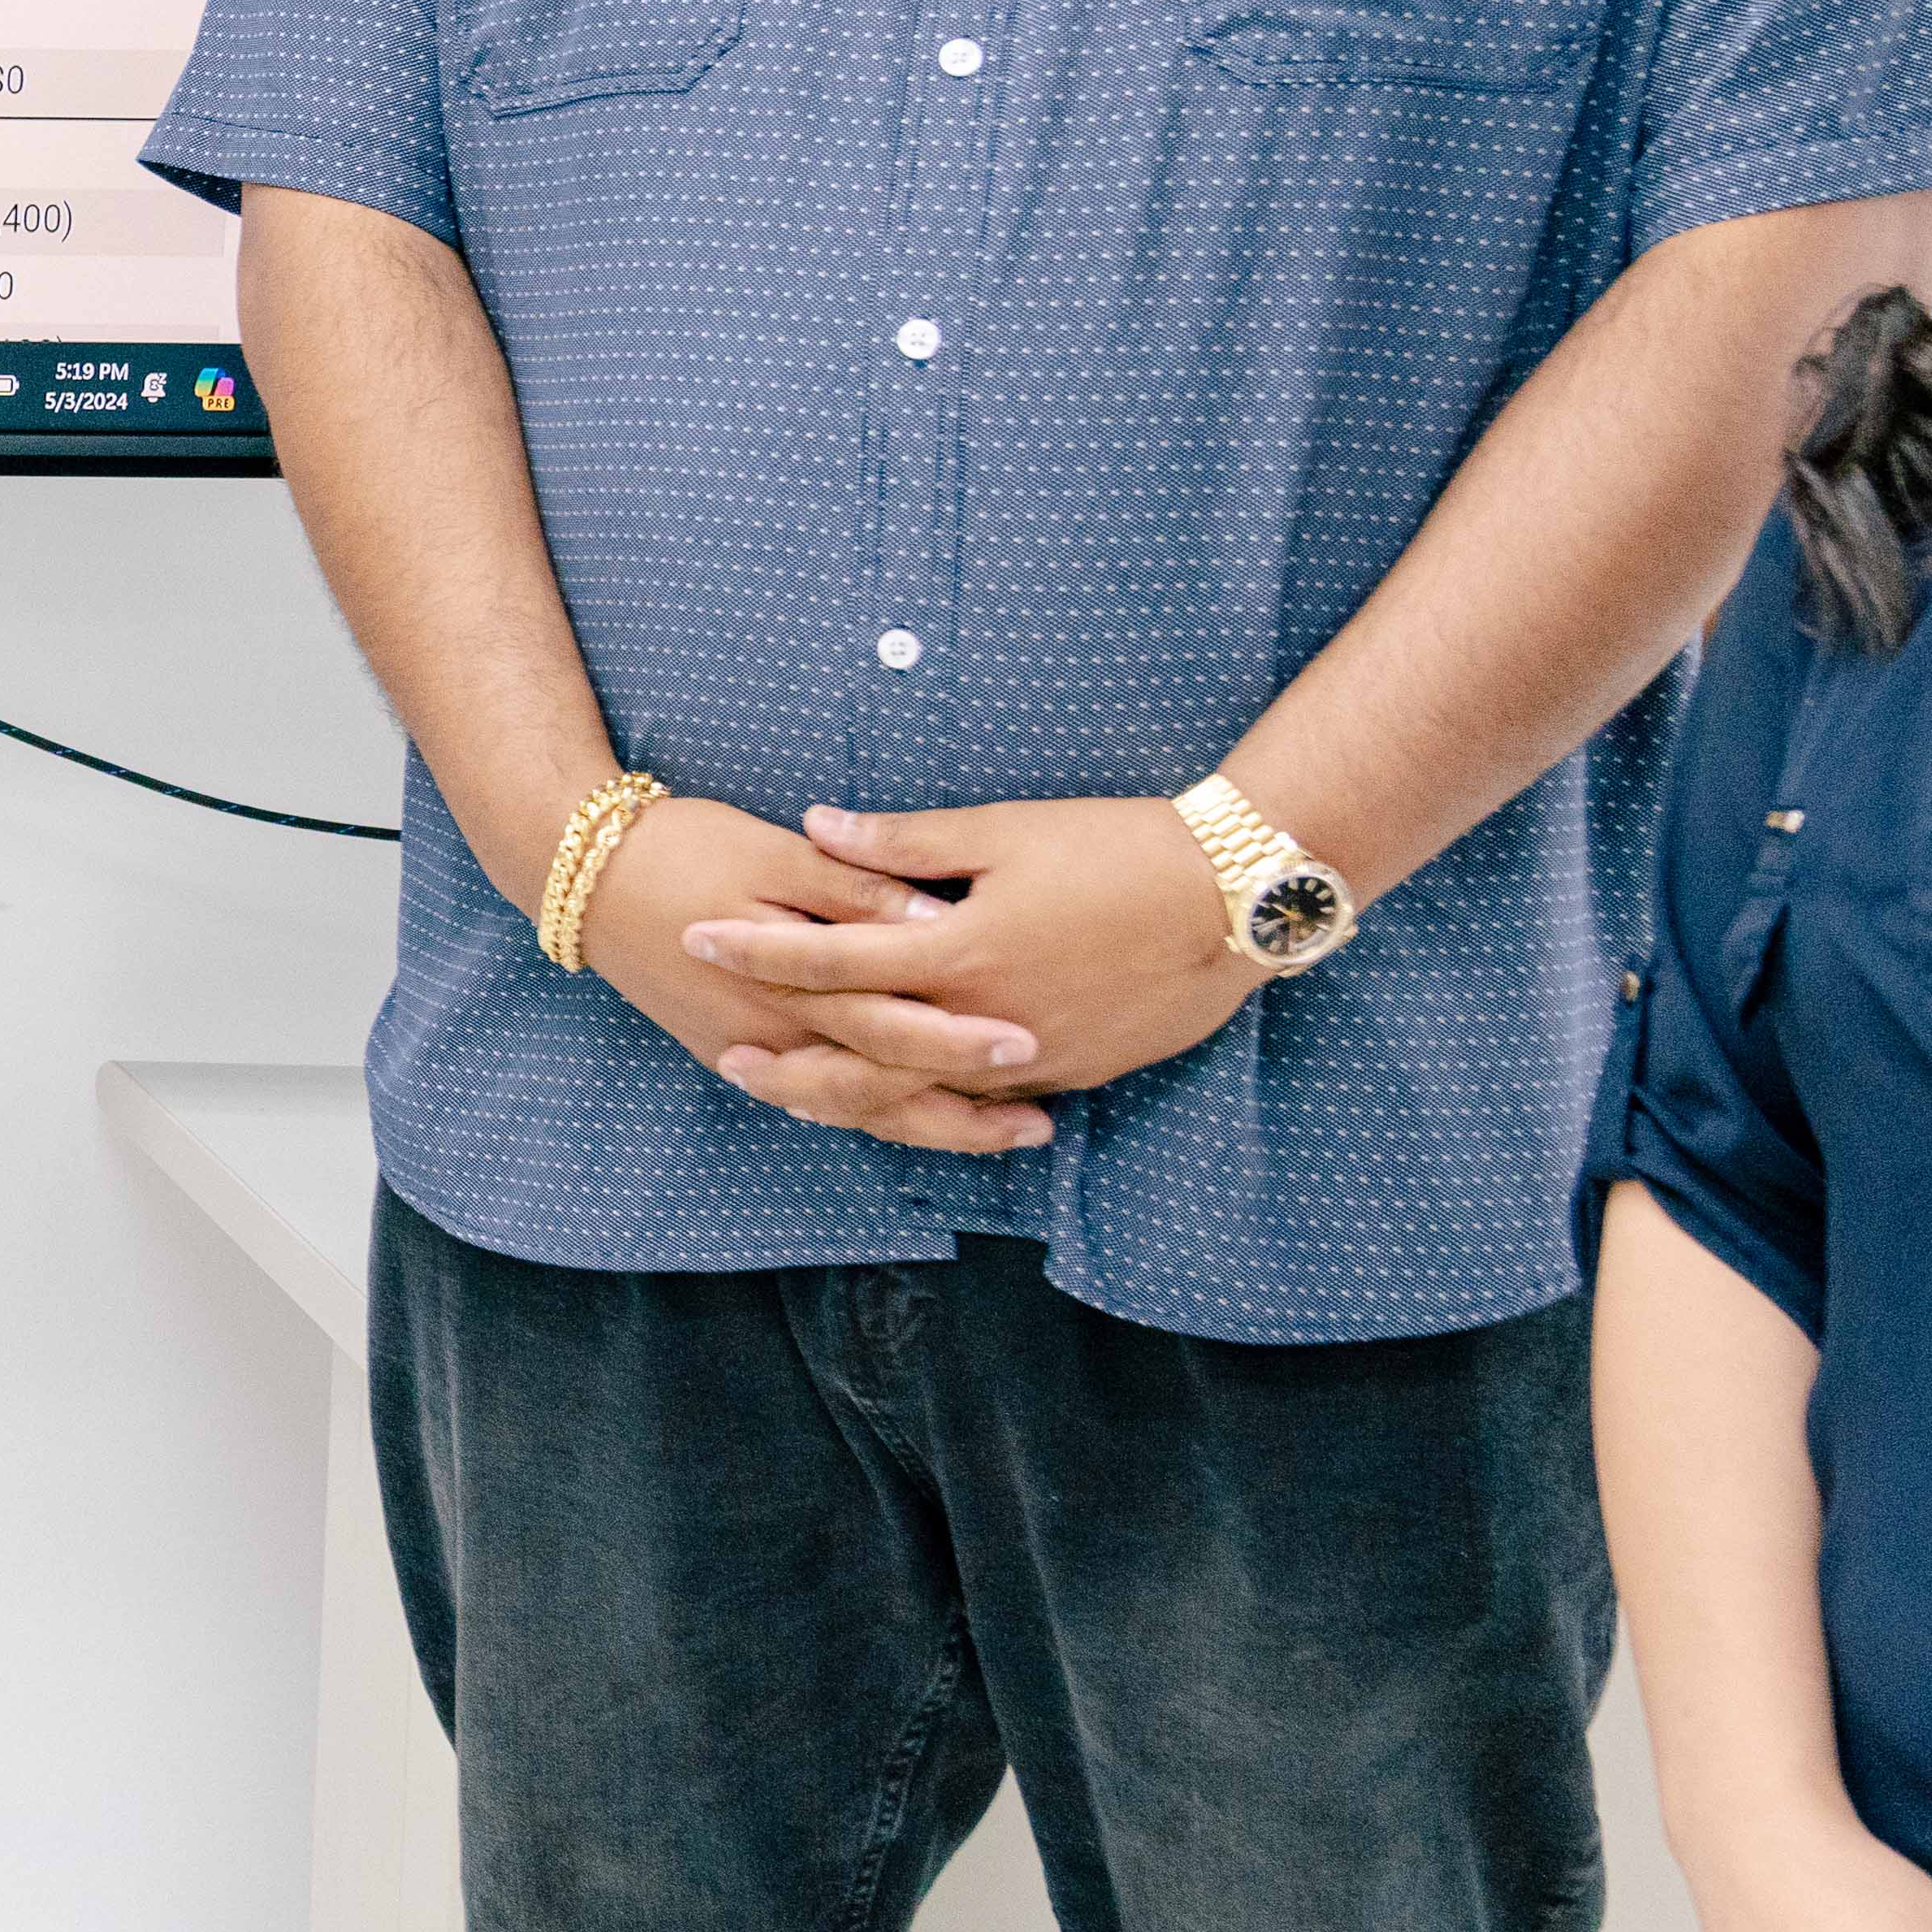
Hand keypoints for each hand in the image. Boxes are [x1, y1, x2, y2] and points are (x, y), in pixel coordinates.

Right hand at [563, 792, 1046, 1153]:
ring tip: (1004, 1131)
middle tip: (1044, 1124)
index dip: (962, 1042)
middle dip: (965, 1112)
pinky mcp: (737, 1054)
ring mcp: (751, 1053)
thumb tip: (933, 918)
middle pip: (882, 1092)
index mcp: (788, 983)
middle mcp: (773, 1035)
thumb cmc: (684, 847)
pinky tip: (922, 1119)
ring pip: (854, 1112)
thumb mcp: (773, 851)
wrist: (583, 875)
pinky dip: (878, 1118)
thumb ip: (855, 889)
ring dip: (930, 1127)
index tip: (1031, 1044)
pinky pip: (821, 1103)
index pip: (890, 1026)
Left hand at [679, 796, 1266, 1098]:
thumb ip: (903, 841)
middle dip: (787, 1063)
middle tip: (725, 1056)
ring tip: (796, 1091)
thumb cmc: (1119, 846)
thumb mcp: (1005, 829)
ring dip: (849, 1098)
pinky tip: (899, 1101)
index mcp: (957, 953)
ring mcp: (1029, 1060)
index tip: (696, 939)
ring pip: (917, 1096)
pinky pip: (979, 1103)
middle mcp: (983, 1021)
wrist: (1235, 897)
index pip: (829, 959)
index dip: (757, 951)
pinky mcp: (1069, 1074)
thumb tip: (816, 826)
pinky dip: (930, 1105)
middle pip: (858, 1061)